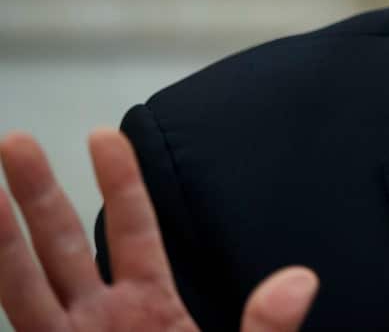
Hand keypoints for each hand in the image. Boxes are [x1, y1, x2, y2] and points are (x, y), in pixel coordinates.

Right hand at [0, 130, 317, 331]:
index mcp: (150, 308)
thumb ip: (266, 329)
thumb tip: (299, 278)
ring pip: (23, 288)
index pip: (133, 231)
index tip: (104, 135)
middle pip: (62, 246)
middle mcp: (99, 325)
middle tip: (14, 139)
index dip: (120, 184)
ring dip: (0, 241)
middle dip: (37, 195)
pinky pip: (16, 331)